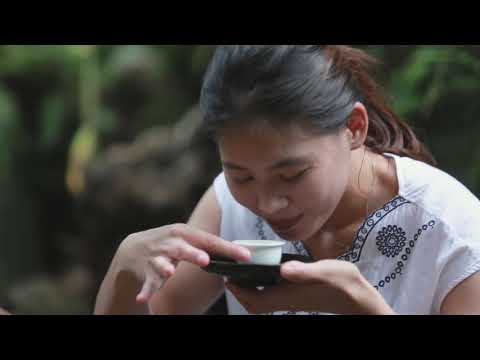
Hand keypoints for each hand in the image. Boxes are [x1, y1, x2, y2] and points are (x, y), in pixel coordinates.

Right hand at [113, 224, 251, 303]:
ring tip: (169, 272)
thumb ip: (209, 247)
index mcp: (185, 233)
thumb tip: (240, 254)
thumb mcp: (188, 240)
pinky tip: (142, 298)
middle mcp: (170, 242)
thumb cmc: (171, 244)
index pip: (210, 241)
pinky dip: (145, 291)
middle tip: (205, 260)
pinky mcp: (145, 272)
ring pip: (162, 264)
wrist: (133, 249)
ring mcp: (156, 257)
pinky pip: (147, 283)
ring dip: (166, 268)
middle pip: (183, 249)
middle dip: (193, 254)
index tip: (246, 256)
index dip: (228, 249)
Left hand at [226, 259, 393, 314]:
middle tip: (230, 273)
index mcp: (287, 294)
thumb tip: (284, 269)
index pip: (253, 299)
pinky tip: (265, 270)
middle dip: (239, 290)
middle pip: (253, 303)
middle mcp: (285, 300)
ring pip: (262, 299)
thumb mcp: (324, 271)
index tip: (226, 275)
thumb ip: (304, 271)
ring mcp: (290, 299)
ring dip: (249, 288)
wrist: (357, 298)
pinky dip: (262, 286)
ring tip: (243, 270)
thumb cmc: (342, 284)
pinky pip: (271, 295)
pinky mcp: (296, 296)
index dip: (237, 290)